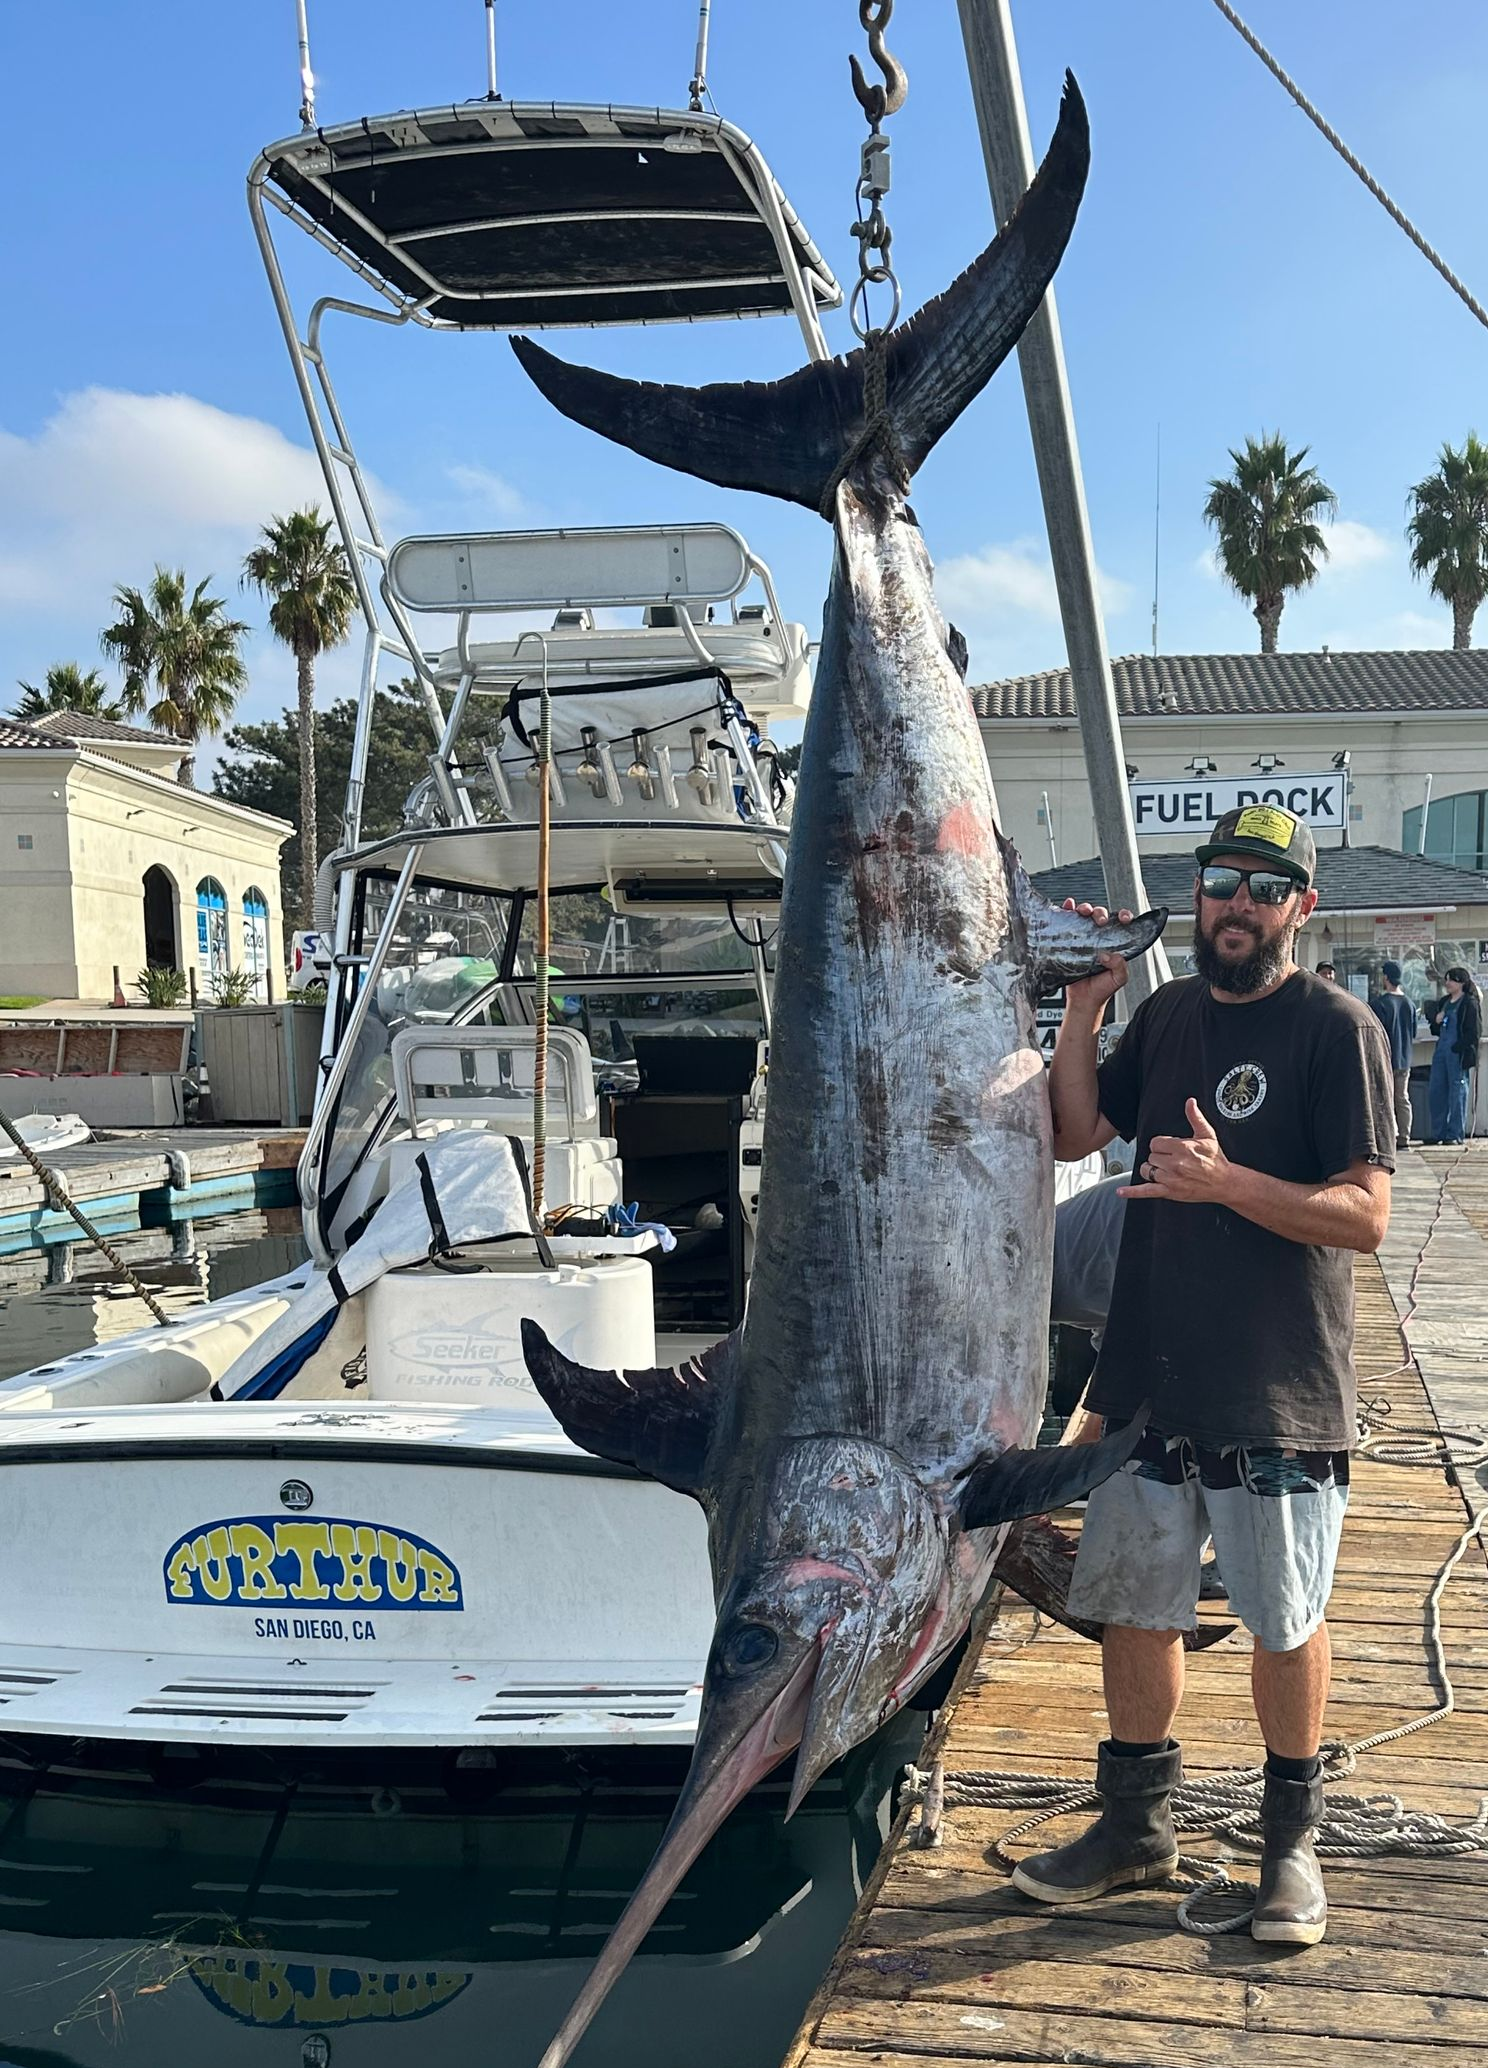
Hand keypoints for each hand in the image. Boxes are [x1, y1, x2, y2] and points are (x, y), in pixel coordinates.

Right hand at [1060, 899, 1134, 1022]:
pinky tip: (1067, 907)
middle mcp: (1098, 937)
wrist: (1083, 1000)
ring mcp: (1082, 937)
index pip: (1120, 924)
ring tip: (1083, 912)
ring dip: (1084, 909)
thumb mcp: (1118, 979)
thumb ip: (1120, 967)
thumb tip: (1111, 955)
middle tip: (1100, 921)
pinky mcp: (1068, 939)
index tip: (1124, 919)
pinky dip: (1066, 910)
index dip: (1123, 916)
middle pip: (1100, 915)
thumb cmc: (1101, 990)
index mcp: (1113, 943)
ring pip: (1084, 915)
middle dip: (1100, 912)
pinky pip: (1067, 921)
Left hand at [1118, 1097, 1231, 1204]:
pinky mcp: (1169, 1192)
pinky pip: (1146, 1191)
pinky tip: (1121, 1192)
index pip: (1155, 1143)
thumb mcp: (1207, 1135)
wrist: (1224, 1182)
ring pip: (1147, 1170)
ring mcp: (1170, 1179)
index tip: (1170, 1148)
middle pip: (1151, 1156)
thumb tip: (1190, 1102)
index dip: (1161, 1145)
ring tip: (1166, 1170)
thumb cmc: (1216, 1159)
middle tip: (1173, 1159)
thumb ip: (1195, 1118)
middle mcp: (1175, 1164)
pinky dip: (1133, 1192)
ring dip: (1152, 1169)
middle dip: (1159, 1157)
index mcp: (1182, 1148)